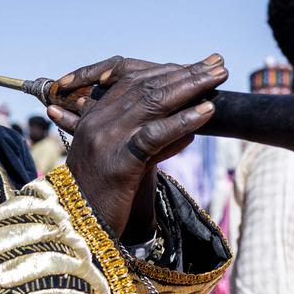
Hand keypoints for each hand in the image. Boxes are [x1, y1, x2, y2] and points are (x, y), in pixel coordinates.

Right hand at [47, 55, 225, 236]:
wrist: (75, 230)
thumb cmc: (104, 200)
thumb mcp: (126, 163)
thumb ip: (151, 143)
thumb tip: (189, 130)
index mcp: (94, 118)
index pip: (133, 81)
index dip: (168, 71)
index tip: (199, 65)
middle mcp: (98, 122)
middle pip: (147, 87)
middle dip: (185, 73)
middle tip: (217, 64)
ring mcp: (106, 140)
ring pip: (152, 103)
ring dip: (190, 87)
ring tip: (218, 77)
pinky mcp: (118, 163)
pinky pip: (154, 135)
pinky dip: (183, 120)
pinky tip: (207, 111)